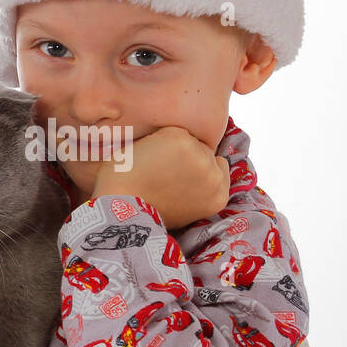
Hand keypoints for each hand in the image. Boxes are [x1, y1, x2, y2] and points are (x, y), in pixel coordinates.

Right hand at [91, 126, 230, 229]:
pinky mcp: (218, 197)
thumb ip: (165, 136)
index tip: (159, 159)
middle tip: (169, 174)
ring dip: (201, 171)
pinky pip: (221, 183)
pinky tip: (193, 194)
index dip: (171, 147)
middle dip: (188, 158)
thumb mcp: (140, 140)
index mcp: (179, 135)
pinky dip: (211, 187)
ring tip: (179, 185)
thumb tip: (177, 142)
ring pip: (213, 164)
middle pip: (201, 149)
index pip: (185, 135)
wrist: (125, 211)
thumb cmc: (124, 177)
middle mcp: (200, 153)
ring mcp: (211, 176)